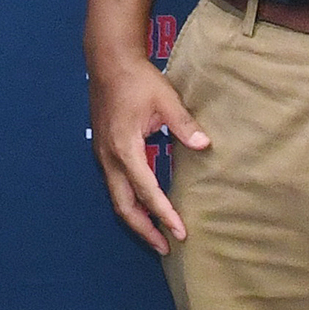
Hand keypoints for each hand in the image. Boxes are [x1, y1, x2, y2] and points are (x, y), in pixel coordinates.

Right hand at [89, 54, 208, 254]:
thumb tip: (205, 146)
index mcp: (125, 148)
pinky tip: (144, 206)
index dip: (164, 214)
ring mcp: (103, 155)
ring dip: (136, 219)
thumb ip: (184, 125)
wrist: (109, 62)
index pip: (147, 191)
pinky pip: (115, 185)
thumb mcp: (166, 99)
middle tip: (166, 248)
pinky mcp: (104, 151)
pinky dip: (130, 202)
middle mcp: (110, 158)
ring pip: (117, 198)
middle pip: (124, 206)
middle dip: (144, 230)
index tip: (180, 232)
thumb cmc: (138, 79)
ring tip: (156, 235)